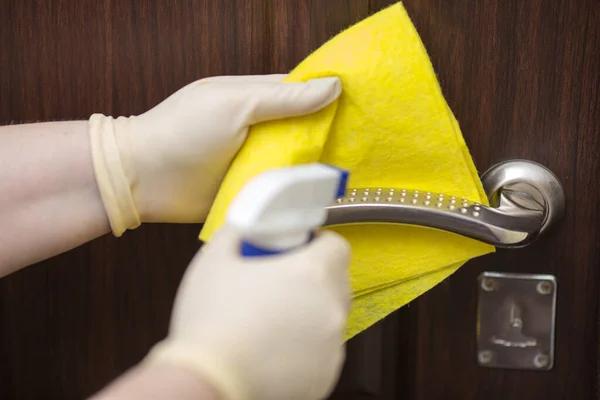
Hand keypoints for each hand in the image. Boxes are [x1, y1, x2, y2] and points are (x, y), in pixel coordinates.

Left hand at [88, 74, 340, 235]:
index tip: (361, 106)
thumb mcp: (235, 104)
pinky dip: (295, 191)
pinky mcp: (248, 189)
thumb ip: (282, 98)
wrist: (142, 179)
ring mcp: (252, 159)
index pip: (300, 92)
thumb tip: (332, 86)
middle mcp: (257, 127)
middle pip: (303, 128)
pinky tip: (318, 196)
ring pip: (295, 160)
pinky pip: (279, 188)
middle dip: (327, 135)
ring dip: (312, 166)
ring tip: (346, 174)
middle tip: (362, 146)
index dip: (328, 97)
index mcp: (253, 97)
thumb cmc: (182, 131)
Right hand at [145, 227, 350, 399]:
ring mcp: (332, 346)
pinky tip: (274, 349)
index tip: (296, 250)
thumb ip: (238, 231)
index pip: (337, 246)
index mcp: (311, 273)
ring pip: (330, 318)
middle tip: (279, 283)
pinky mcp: (326, 375)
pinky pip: (323, 351)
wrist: (208, 383)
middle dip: (314, 278)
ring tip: (272, 321)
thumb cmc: (210, 322)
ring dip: (310, 313)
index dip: (317, 244)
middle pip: (337, 282)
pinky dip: (306, 347)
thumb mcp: (215, 259)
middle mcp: (331, 308)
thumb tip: (247, 225)